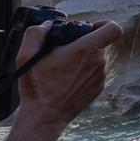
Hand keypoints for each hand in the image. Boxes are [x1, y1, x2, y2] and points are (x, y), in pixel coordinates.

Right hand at [1, 20, 121, 140]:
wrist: (44, 116)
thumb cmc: (37, 87)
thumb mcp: (26, 56)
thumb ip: (36, 33)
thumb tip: (47, 25)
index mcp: (86, 50)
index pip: (113, 29)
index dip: (104, 24)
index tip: (91, 27)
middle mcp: (98, 62)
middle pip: (101, 43)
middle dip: (85, 42)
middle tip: (66, 50)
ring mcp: (100, 76)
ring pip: (97, 58)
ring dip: (84, 58)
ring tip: (64, 67)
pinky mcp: (99, 88)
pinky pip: (95, 72)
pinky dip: (85, 71)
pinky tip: (68, 78)